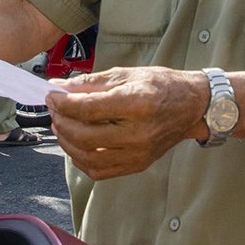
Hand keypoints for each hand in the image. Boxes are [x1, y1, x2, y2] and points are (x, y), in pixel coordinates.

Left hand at [46, 65, 209, 179]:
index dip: (63, 103)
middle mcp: (138, 132)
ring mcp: (138, 153)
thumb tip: (58, 88)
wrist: (192, 106)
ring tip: (62, 126)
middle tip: (54, 110)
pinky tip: (77, 143)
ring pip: (88, 158)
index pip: (88, 108)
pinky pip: (99, 170)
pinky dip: (81, 158)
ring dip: (67, 142)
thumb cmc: (162, 86)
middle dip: (61, 122)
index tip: (51, 96)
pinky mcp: (138, 164)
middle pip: (84, 136)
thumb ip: (90, 83)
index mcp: (137, 103)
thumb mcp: (126, 74)